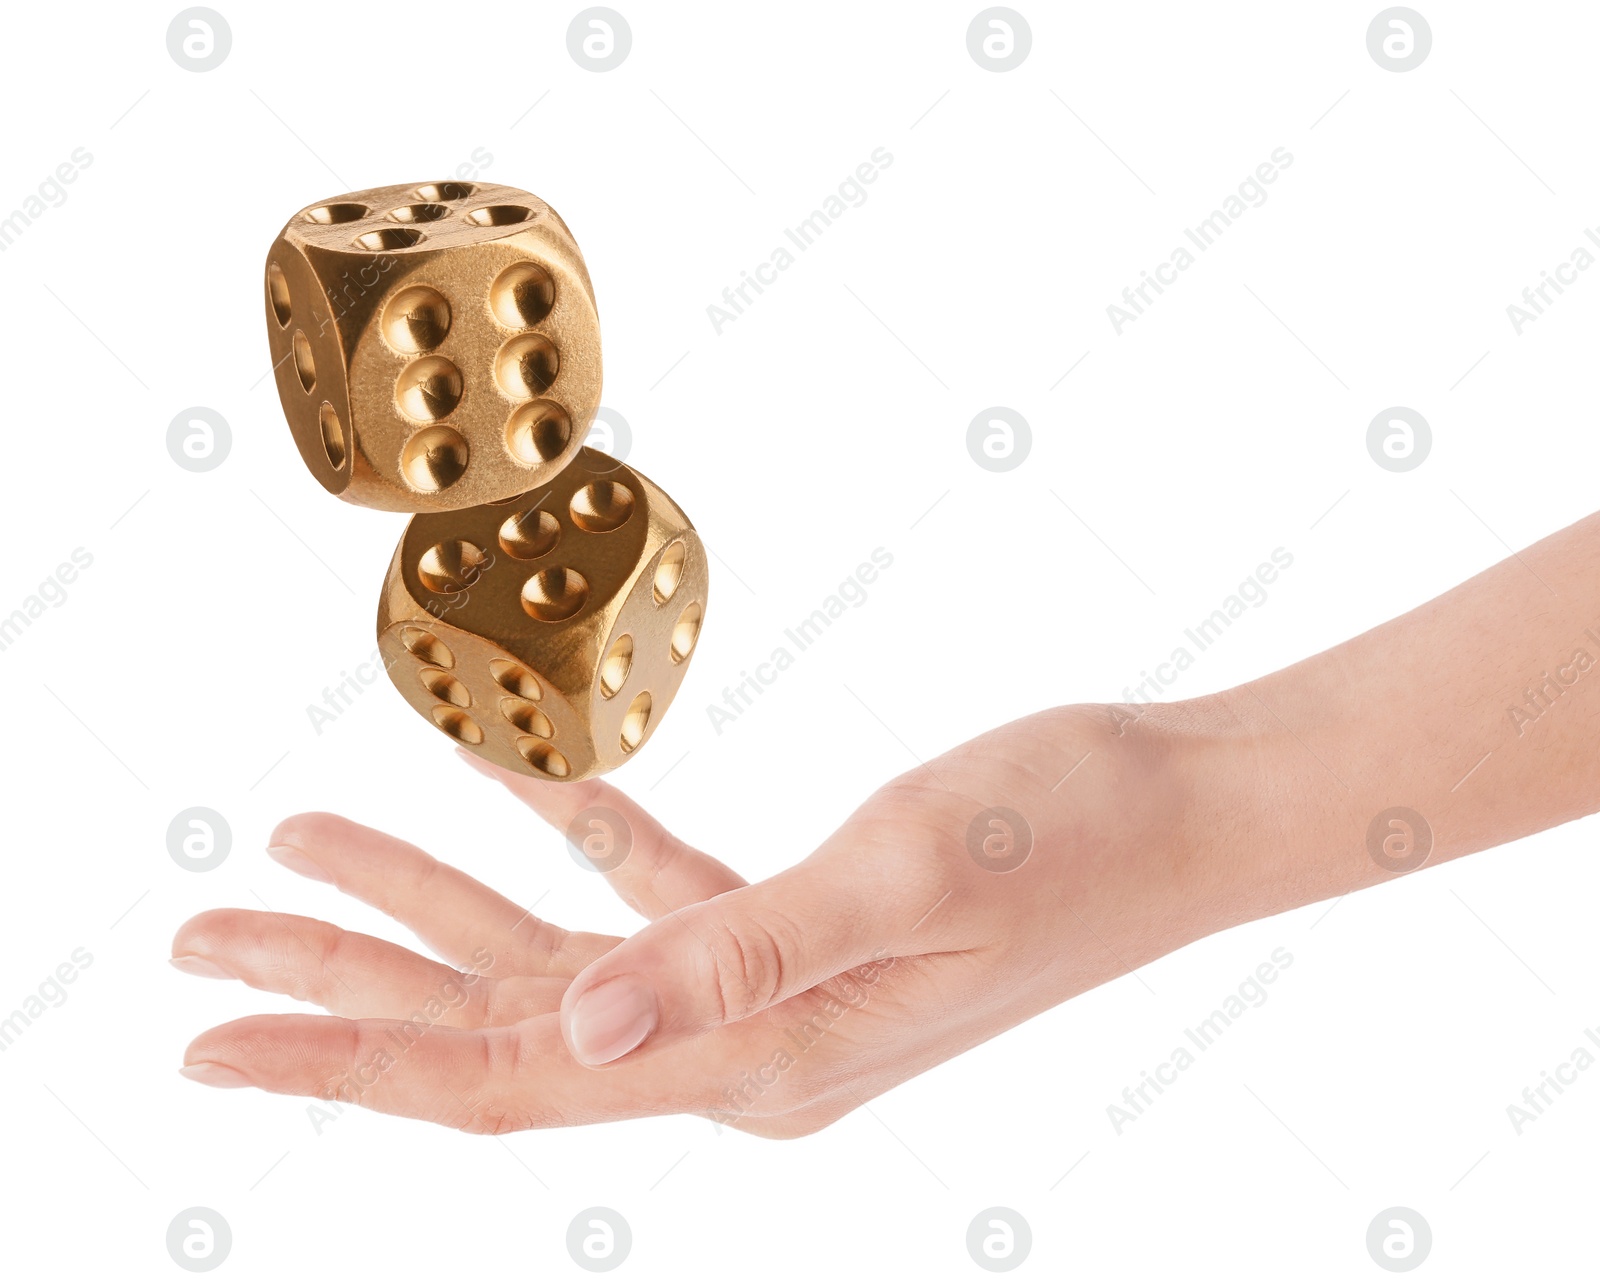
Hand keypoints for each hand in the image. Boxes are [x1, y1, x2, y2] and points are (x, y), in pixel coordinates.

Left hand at [175, 705, 1227, 1136]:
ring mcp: (765, 992)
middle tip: (200, 945)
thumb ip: (734, 957)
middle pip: (492, 1024)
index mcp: (754, 1062)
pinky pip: (646, 887)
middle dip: (342, 979)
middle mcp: (741, 1048)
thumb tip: (581, 1035)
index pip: (501, 1076)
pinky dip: (569, 836)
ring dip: (428, 901)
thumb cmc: (1069, 837)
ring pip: (550, 959)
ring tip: (305, 846)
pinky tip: (509, 781)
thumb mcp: (899, 883)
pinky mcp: (794, 923)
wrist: (1181, 813)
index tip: (206, 1034)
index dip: (343, 1053)